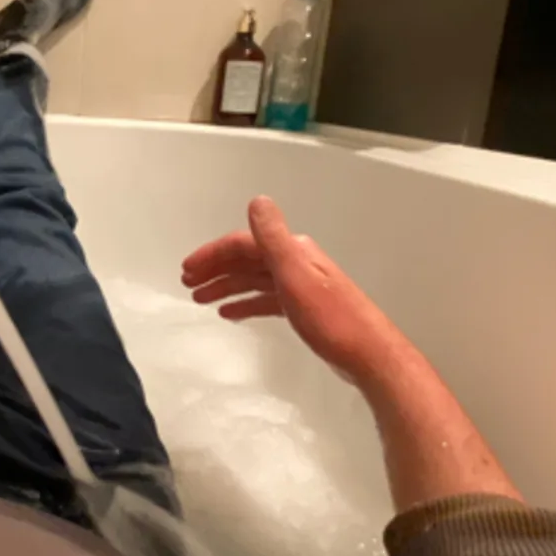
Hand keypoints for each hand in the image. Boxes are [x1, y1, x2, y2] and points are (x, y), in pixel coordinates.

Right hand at [181, 196, 413, 391]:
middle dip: (215, 269)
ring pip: (254, 280)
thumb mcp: (296, 275)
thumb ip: (273, 238)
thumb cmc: (332, 319)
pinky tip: (231, 313)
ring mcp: (300, 285)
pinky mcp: (304, 308)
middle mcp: (295, 262)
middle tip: (187, 285)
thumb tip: (257, 200)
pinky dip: (246, 302)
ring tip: (200, 299)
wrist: (369, 355)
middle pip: (247, 260)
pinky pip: (266, 299)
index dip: (213, 254)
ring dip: (226, 286)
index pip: (243, 244)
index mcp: (292, 251)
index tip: (186, 270)